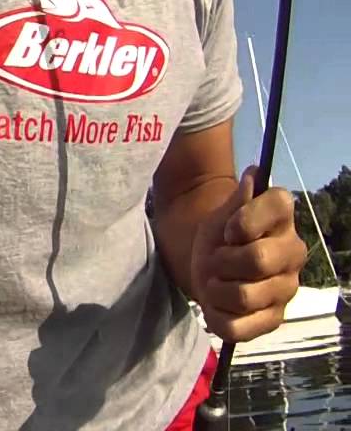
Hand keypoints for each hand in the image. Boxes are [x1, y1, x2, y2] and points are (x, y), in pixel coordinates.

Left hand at [190, 165, 307, 342]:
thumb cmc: (219, 234)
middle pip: (256, 260)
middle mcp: (294, 252)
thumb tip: (256, 174)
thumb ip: (238, 197)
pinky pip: (238, 328)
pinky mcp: (272, 319)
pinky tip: (217, 305)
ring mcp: (286, 289)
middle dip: (222, 260)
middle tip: (214, 259)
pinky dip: (218, 317)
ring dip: (215, 289)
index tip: (227, 231)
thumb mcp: (221, 212)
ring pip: (244, 296)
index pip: (276, 207)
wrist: (208, 262)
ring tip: (214, 280)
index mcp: (283, 218)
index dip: (243, 221)